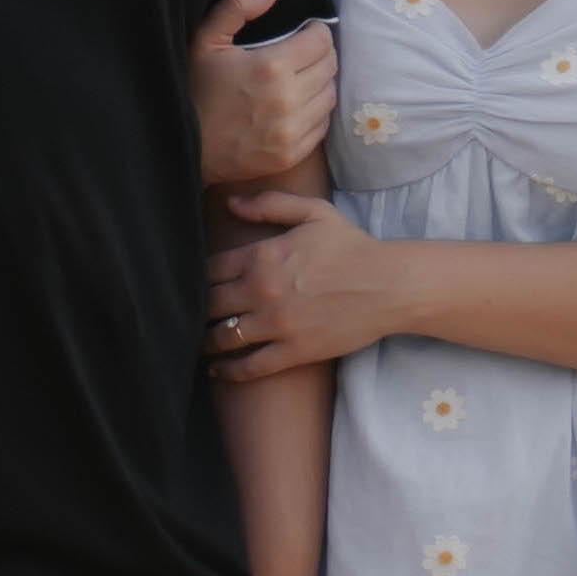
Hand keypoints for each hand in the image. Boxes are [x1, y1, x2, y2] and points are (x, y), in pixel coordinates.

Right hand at [189, 0, 339, 188]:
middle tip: (303, 54)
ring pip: (330, 95)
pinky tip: (297, 105)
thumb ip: (237, 6)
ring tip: (301, 78)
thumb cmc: (195, 89)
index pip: (322, 41)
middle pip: (330, 66)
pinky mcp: (292, 154)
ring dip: (321, 82)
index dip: (316, 32)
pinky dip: (316, 111)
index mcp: (271, 67)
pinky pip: (322, 124)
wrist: (184, 146)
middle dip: (320, 54)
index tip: (304, 33)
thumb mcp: (205, 40)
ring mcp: (292, 131)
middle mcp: (288, 100)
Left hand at [204, 185, 410, 380]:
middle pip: (208, 304)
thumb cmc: (352, 247)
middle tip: (189, 316)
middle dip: (195, 310)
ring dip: (205, 342)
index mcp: (261, 256)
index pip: (209, 270)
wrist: (387, 284)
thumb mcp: (313, 213)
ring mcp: (276, 324)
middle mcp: (261, 291)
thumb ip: (269, 205)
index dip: (195, 278)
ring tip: (200, 344)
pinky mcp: (293, 351)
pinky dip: (228, 371)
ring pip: (223, 337)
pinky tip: (217, 371)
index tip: (191, 284)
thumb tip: (231, 204)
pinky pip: (249, 367)